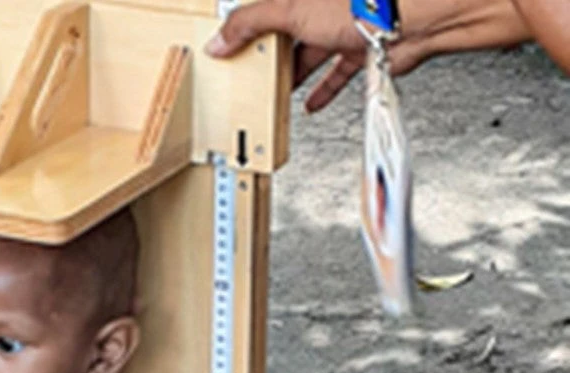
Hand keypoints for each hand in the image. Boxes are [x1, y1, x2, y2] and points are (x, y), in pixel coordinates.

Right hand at [204, 0, 429, 112]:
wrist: (413, 17)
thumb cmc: (363, 1)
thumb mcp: (289, 10)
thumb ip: (250, 23)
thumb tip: (219, 40)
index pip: (266, 8)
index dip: (246, 24)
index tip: (227, 44)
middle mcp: (322, 7)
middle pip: (287, 32)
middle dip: (269, 53)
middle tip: (249, 71)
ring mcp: (343, 29)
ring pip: (311, 54)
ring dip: (293, 75)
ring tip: (274, 91)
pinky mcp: (362, 50)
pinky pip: (338, 73)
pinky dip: (324, 90)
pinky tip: (311, 102)